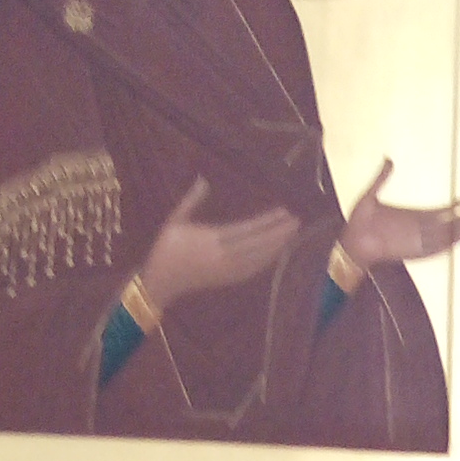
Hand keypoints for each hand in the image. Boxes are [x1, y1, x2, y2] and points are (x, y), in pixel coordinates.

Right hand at [137, 174, 302, 317]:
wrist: (161, 281)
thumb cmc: (166, 247)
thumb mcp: (175, 220)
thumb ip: (191, 200)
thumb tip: (203, 179)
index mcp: (210, 240)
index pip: (247, 230)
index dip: (267, 222)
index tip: (284, 212)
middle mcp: (222, 257)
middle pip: (258, 245)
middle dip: (278, 234)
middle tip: (297, 221)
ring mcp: (226, 271)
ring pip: (258, 259)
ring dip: (276, 247)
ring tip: (291, 234)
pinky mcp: (227, 280)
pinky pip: (252, 270)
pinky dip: (266, 261)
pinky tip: (276, 252)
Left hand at [342, 157, 459, 265]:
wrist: (352, 241)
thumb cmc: (359, 221)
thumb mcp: (370, 194)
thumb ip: (381, 178)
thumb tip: (389, 160)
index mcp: (411, 215)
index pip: (439, 210)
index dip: (455, 205)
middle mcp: (417, 229)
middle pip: (447, 224)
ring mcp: (416, 239)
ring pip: (444, 236)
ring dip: (459, 231)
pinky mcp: (412, 249)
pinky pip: (434, 248)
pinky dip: (447, 244)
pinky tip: (459, 239)